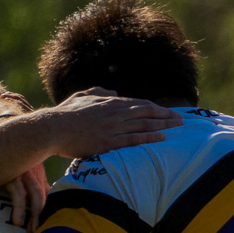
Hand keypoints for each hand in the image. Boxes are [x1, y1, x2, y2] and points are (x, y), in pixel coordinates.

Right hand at [6, 161, 48, 230]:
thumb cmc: (5, 155)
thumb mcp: (20, 167)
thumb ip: (32, 181)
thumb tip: (41, 198)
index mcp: (37, 172)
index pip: (47, 193)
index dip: (49, 209)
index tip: (49, 225)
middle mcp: (33, 172)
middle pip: (43, 196)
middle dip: (43, 215)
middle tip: (42, 232)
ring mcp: (23, 172)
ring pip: (35, 197)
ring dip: (35, 215)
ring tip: (32, 231)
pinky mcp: (11, 174)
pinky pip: (18, 194)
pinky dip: (18, 208)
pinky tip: (17, 221)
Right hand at [43, 89, 183, 159]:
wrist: (52, 128)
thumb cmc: (64, 114)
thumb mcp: (82, 96)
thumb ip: (98, 92)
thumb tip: (112, 91)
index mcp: (108, 101)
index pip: (137, 103)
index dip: (154, 108)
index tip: (166, 111)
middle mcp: (114, 112)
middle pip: (146, 112)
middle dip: (165, 115)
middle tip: (181, 119)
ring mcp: (112, 127)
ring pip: (143, 124)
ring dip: (163, 125)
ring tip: (178, 127)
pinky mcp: (109, 141)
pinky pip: (133, 139)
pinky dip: (149, 137)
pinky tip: (162, 138)